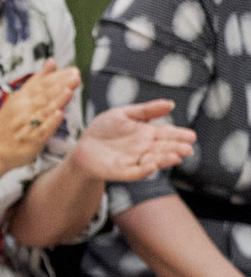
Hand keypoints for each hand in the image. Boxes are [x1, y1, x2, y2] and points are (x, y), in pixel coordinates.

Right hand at [0, 63, 79, 169]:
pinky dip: (49, 123)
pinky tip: (58, 115)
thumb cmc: (6, 126)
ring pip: (42, 111)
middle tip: (75, 76)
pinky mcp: (29, 142)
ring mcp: (25, 126)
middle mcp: (22, 110)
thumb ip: (37, 81)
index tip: (73, 71)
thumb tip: (52, 62)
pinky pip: (40, 131)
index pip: (41, 85)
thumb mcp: (19, 98)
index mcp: (21, 98)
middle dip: (60, 86)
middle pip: (43, 96)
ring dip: (55, 101)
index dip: (57, 78)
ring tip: (68, 91)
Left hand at [69, 97, 194, 183]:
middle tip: (188, 148)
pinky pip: (135, 172)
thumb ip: (147, 110)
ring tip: (176, 156)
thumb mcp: (125, 114)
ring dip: (164, 159)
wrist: (84, 145)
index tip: (191, 136)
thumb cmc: (105, 128)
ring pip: (153, 161)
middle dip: (176, 148)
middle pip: (163, 148)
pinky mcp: (122, 171)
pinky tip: (152, 166)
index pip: (167, 134)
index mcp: (148, 134)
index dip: (179, 135)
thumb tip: (170, 103)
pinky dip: (144, 170)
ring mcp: (135, 161)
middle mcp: (145, 148)